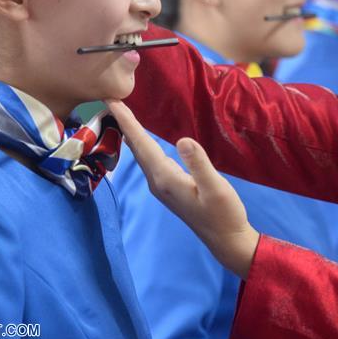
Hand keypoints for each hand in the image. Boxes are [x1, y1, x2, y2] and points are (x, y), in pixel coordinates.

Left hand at [106, 99, 259, 278]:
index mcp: (165, 179)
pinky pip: (149, 160)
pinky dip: (142, 144)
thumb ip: (199, 164)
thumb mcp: (216, 187)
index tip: (112, 101)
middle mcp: (157, 182)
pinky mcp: (168, 187)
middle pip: (136, 148)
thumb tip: (182, 139)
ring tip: (121, 113)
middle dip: (123, 123)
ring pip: (141, 154)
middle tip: (110, 99)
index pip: (141, 145)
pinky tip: (142, 138)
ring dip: (131, 133)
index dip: (127, 122)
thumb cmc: (224, 213)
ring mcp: (161, 186)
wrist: (226, 239)